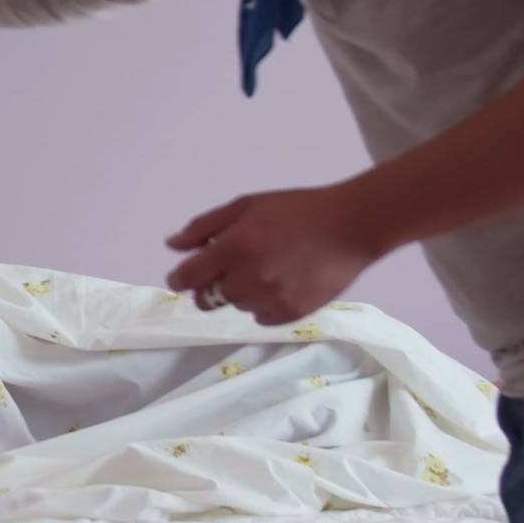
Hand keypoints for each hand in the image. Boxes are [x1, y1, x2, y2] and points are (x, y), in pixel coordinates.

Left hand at [163, 185, 395, 325]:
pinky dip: (262, 304)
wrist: (351, 226)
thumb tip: (172, 246)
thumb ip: (204, 227)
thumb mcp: (245, 206)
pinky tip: (280, 282)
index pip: (187, 278)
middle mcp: (249, 277)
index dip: (178, 279)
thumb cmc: (295, 210)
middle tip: (226, 269)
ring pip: (235, 306)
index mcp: (234, 247)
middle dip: (209, 286)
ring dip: (239, 292)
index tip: (181, 276)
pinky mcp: (291, 313)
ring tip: (264, 269)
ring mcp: (271, 298)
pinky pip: (260, 316)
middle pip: (208, 298)